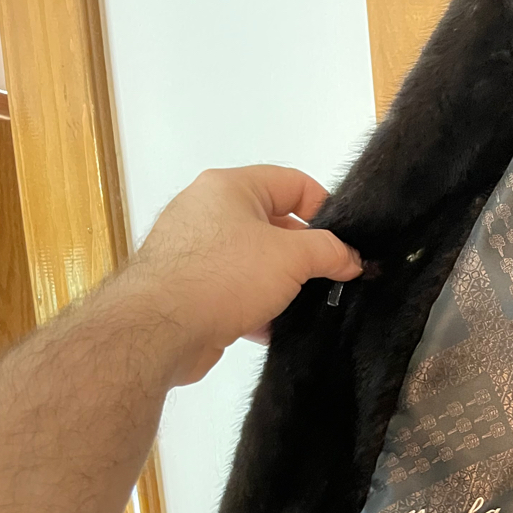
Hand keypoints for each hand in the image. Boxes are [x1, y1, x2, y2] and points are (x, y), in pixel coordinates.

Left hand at [116, 165, 362, 385]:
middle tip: (332, 279)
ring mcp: (195, 251)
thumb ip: (330, 252)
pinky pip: (236, 291)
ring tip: (307, 306)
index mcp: (230, 187)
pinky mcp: (190, 288)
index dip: (326, 210)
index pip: (292, 183)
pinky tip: (275, 328)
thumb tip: (351, 258)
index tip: (345, 243)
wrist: (160, 328)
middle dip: (306, 254)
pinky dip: (258, 307)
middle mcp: (208, 211)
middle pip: (275, 224)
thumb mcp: (293, 258)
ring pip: (256, 261)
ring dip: (284, 285)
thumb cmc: (223, 276)